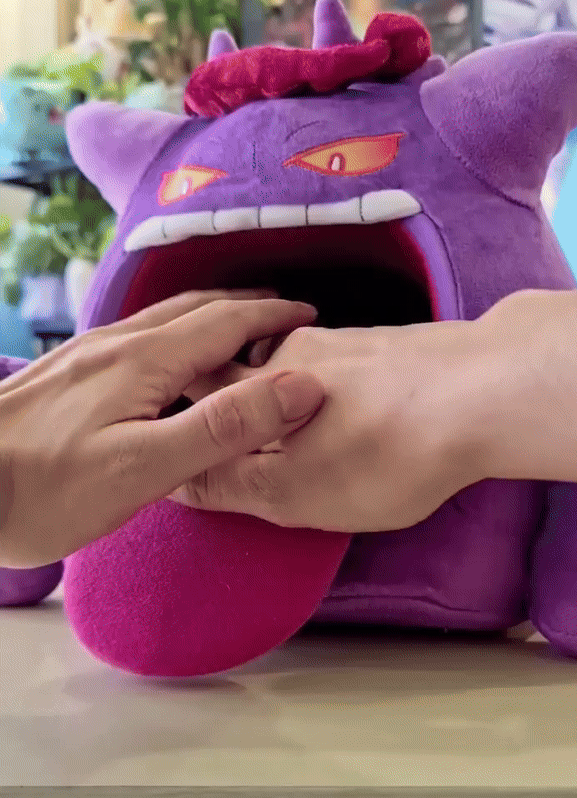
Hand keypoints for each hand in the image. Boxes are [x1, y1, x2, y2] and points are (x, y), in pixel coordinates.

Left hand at [0, 291, 323, 566]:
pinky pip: (134, 336)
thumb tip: (297, 387)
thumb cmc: (45, 489)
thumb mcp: (145, 468)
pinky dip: (172, 334)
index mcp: (144, 361)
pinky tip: (163, 360)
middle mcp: (114, 344)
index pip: (226, 322)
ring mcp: (84, 355)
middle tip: (283, 314)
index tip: (309, 316)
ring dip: (208, 317)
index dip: (272, 317)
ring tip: (234, 331)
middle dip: (245, 307)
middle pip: (194, 309)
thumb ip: (223, 427)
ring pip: (161, 320)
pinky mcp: (64, 373)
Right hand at [173, 319, 490, 531]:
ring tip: (305, 429)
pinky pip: (346, 364)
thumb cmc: (380, 453)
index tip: (181, 431)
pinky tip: (362, 411)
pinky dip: (339, 389)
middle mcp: (293, 351)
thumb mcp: (292, 491)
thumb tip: (177, 479)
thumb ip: (230, 484)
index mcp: (255, 385)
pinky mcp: (391, 341)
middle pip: (245, 365)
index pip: (198, 386)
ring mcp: (347, 340)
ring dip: (290, 392)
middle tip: (246, 438)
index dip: (186, 409)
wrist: (482, 391)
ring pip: (297, 363)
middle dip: (237, 397)